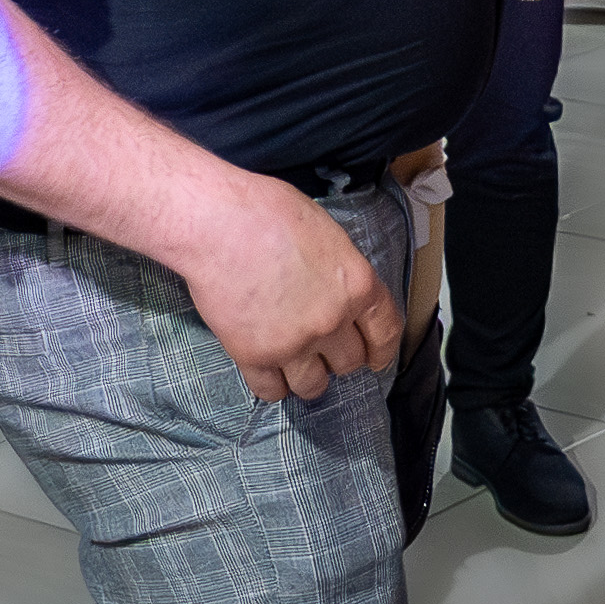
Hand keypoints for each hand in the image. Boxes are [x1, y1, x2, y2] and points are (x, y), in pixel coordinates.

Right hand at [179, 172, 401, 402]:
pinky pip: (271, 391)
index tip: (377, 359)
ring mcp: (294, 343)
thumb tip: (342, 293)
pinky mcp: (254, 355)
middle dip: (339, 357)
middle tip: (324, 349)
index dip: (382, 350)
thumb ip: (342, 273)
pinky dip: (272, 386)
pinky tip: (269, 374)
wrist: (219, 223)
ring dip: (309, 378)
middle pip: (349, 362)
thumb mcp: (328, 235)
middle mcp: (331, 321)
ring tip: (298, 367)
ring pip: (313, 385)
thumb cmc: (269, 212)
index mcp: (357, 286)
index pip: (386, 332)